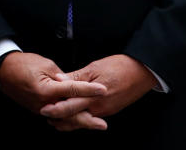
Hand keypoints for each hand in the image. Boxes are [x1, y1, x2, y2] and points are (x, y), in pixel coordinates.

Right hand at [0, 51, 106, 129]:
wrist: (4, 70)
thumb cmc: (24, 64)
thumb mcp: (46, 64)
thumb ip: (62, 77)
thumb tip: (73, 84)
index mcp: (47, 89)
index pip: (73, 90)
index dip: (89, 89)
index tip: (103, 90)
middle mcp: (44, 103)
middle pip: (70, 114)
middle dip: (88, 120)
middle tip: (102, 124)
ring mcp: (40, 108)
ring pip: (63, 119)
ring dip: (79, 122)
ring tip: (94, 124)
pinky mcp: (37, 109)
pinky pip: (55, 117)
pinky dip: (67, 119)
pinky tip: (76, 120)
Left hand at [41, 54, 157, 129]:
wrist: (142, 72)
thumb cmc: (119, 66)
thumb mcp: (94, 67)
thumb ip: (76, 76)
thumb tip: (59, 79)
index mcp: (93, 96)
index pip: (70, 106)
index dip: (56, 109)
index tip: (43, 108)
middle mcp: (99, 107)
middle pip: (75, 116)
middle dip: (60, 118)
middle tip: (46, 116)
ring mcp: (105, 110)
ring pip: (83, 118)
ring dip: (69, 119)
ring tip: (56, 118)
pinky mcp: (110, 109)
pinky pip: (92, 115)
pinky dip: (81, 115)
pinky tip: (74, 113)